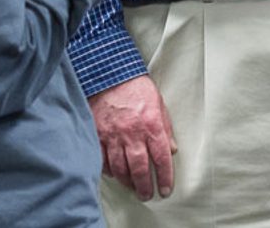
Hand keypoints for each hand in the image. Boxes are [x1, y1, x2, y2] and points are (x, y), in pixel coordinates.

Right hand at [90, 76, 177, 200]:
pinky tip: (115, 174)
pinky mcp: (98, 134)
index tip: (166, 189)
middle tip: (147, 195)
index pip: (162, 159)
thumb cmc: (136, 88)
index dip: (165, 177)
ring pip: (120, 168)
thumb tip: (172, 150)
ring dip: (127, 182)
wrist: (109, 74)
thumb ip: (166, 129)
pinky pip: (103, 159)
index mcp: (152, 126)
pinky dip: (109, 170)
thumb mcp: (159, 104)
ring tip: (132, 187)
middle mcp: (133, 133)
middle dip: (145, 186)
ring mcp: (114, 135)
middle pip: (140, 169)